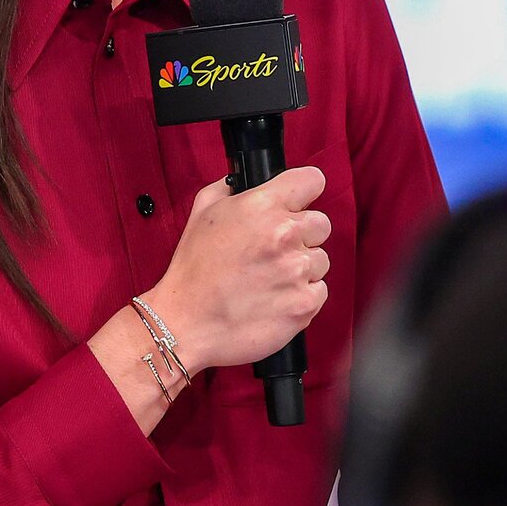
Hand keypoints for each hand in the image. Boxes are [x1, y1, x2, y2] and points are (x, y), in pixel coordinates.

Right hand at [143, 166, 331, 371]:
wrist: (186, 324)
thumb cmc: (193, 272)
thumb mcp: (202, 213)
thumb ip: (228, 189)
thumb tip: (241, 181)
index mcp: (263, 206)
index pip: (312, 181)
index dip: (304, 192)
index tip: (297, 202)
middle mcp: (285, 235)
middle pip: (321, 223)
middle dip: (302, 235)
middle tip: (274, 251)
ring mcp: (297, 270)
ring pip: (320, 259)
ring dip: (301, 268)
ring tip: (269, 279)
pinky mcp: (304, 303)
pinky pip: (319, 290)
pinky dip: (302, 296)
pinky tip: (275, 298)